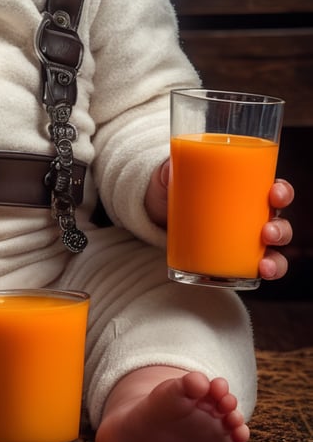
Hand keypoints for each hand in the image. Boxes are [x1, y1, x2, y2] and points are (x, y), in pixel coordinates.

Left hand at [144, 160, 295, 281]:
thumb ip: (171, 168)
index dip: (282, 192)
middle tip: (267, 233)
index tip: (275, 194)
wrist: (159, 212)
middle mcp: (253, 214)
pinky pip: (258, 268)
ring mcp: (246, 237)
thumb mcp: (173, 174)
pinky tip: (259, 275)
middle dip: (280, 229)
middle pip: (278, 221)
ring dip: (277, 259)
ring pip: (274, 249)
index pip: (274, 188)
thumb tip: (172, 167)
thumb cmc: (177, 187)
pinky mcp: (236, 257)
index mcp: (247, 190)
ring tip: (265, 265)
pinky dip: (265, 273)